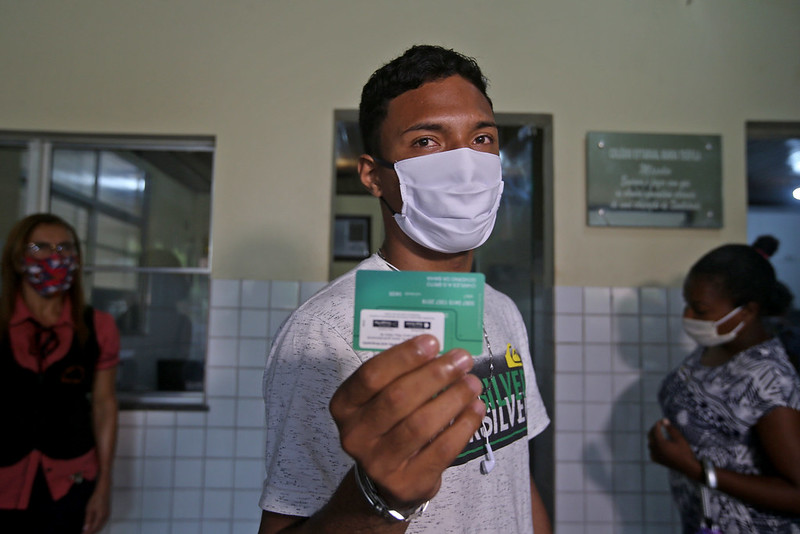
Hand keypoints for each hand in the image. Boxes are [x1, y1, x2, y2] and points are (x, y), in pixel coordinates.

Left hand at [82, 484, 110, 533]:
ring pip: (101, 526)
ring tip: (87, 530)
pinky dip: (97, 525)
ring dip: (94, 529)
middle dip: (91, 532)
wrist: (103, 490)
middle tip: (84, 533)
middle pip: (98, 528)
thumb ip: (88, 520)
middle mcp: (105, 518)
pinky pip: (102, 522)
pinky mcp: (107, 513)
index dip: (88, 533)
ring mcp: (107, 515)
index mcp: (101, 517)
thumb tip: (85, 529)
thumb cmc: (95, 499)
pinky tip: (92, 524)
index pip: (94, 529)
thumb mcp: (89, 509)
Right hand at [329, 334, 484, 507]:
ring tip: (473, 383)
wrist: (386, 480)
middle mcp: (356, 435)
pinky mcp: (406, 482)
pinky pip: (441, 450)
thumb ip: (402, 375)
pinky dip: (463, 425)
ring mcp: (379, 462)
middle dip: (435, 375)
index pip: (371, 375)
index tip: (433, 342)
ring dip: (453, 398)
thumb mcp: (380, 399)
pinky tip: (476, 408)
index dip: (403, 357)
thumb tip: (441, 351)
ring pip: (421, 424)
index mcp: (345, 406)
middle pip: (398, 398)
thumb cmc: (388, 425)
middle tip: (462, 360)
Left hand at [647, 418, 700, 480]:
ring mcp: (655, 455)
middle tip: (660, 425)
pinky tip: (657, 444)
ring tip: (659, 433)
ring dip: (652, 437)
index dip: (658, 424)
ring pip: (650, 443)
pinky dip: (653, 446)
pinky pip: (651, 451)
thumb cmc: (685, 451)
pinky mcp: (656, 460)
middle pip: (650, 436)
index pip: (655, 430)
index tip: (662, 420)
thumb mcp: (679, 438)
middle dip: (654, 429)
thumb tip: (664, 420)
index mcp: (660, 443)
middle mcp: (655, 449)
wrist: (688, 467)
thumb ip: (671, 429)